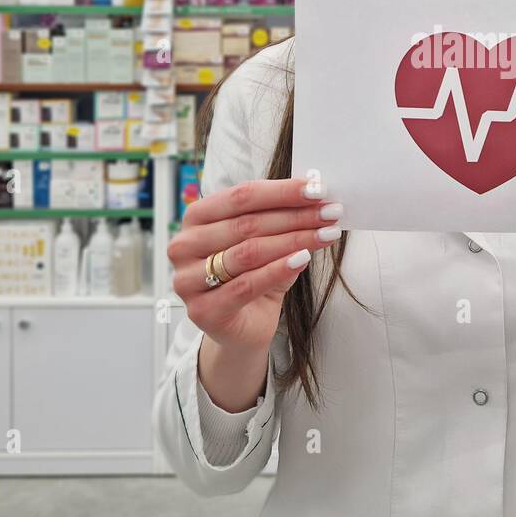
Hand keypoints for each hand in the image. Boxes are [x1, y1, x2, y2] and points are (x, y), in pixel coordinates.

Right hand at [169, 176, 344, 352]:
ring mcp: (187, 279)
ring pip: (248, 252)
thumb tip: (316, 195)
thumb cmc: (254, 275)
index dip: (283, 191)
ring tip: (327, 234)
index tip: (319, 190)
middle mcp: (184, 244)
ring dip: (294, 240)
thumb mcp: (267, 239)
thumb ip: (282, 217)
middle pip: (247, 223)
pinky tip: (303, 258)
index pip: (242, 195)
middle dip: (296, 216)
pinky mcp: (201, 310)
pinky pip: (246, 285)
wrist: (243, 327)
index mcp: (196, 217)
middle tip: (331, 213)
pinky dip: (278, 270)